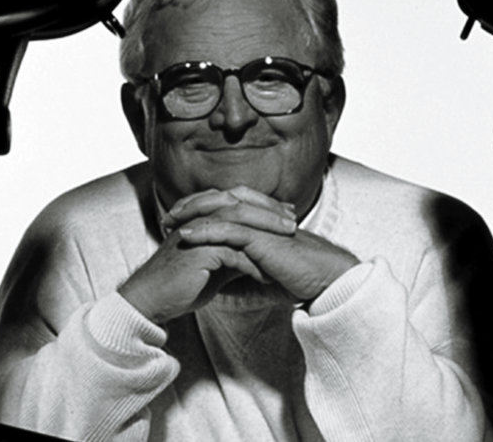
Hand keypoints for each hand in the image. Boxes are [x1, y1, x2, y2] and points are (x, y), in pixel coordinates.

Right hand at [117, 187, 298, 324]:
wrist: (152, 300)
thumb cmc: (178, 285)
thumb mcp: (210, 264)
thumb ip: (229, 253)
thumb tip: (254, 254)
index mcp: (199, 218)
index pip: (235, 202)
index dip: (261, 206)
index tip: (284, 214)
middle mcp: (197, 220)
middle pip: (239, 204)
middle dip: (268, 211)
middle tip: (292, 219)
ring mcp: (196, 234)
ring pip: (238, 222)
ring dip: (266, 229)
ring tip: (288, 236)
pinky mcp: (197, 252)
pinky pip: (231, 252)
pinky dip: (251, 262)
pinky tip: (266, 273)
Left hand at [173, 189, 357, 303]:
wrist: (326, 281)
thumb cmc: (299, 279)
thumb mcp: (262, 279)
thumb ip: (240, 278)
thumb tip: (219, 291)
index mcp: (261, 220)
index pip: (225, 206)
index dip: (200, 209)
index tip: (175, 220)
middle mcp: (260, 217)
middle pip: (218, 201)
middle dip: (190, 206)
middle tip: (166, 217)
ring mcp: (261, 225)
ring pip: (220, 210)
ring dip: (192, 214)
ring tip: (169, 222)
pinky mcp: (263, 238)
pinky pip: (229, 229)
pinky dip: (205, 231)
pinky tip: (185, 236)